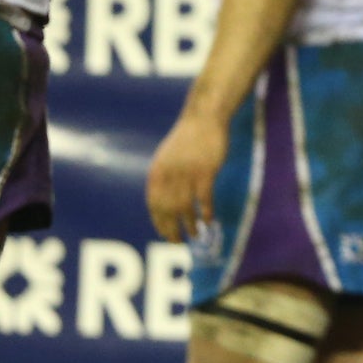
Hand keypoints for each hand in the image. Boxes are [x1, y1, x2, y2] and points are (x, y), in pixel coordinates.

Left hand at [146, 109, 226, 243]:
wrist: (204, 118)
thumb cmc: (187, 138)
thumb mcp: (167, 157)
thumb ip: (164, 179)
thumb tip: (162, 204)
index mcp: (158, 172)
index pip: (154, 204)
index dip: (158, 222)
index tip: (165, 235)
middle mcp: (170, 175)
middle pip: (169, 210)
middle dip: (172, 231)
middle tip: (178, 244)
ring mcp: (188, 173)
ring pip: (186, 208)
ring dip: (190, 225)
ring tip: (195, 235)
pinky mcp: (206, 171)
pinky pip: (205, 199)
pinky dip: (207, 212)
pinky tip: (209, 220)